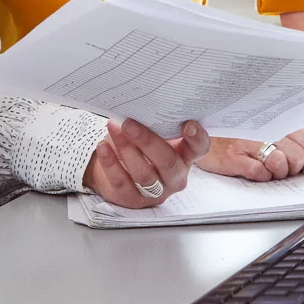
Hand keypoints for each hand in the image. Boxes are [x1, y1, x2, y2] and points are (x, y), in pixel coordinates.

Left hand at [85, 118, 210, 208]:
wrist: (119, 168)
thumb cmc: (141, 145)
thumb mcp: (154, 133)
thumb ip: (156, 123)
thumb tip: (141, 104)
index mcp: (185, 156)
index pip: (200, 148)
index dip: (197, 137)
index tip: (187, 124)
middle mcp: (175, 176)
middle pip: (168, 163)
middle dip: (148, 141)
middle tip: (129, 123)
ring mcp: (156, 192)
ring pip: (144, 174)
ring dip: (126, 149)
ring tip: (114, 128)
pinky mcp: (133, 200)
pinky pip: (122, 183)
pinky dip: (110, 164)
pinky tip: (103, 147)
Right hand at [196, 126, 303, 181]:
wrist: (200, 131)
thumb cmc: (237, 133)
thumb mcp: (270, 133)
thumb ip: (300, 147)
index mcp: (276, 119)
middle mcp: (264, 128)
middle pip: (299, 156)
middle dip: (294, 168)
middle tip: (282, 166)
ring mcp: (248, 142)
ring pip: (281, 165)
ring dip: (277, 173)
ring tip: (266, 167)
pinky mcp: (233, 157)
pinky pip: (259, 173)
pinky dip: (260, 176)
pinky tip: (252, 169)